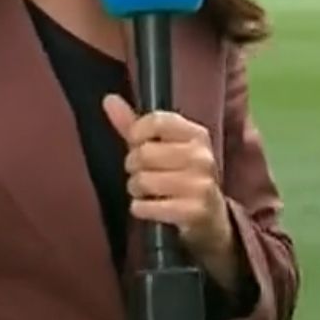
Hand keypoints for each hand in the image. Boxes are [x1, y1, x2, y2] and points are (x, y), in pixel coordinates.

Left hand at [103, 93, 238, 287]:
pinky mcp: (193, 211)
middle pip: (144, 153)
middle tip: (144, 174)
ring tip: (149, 193)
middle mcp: (201, 156)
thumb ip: (134, 125)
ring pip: (142, 181)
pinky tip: (152, 208)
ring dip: (137, 191)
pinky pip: (145, 207)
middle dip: (134, 167)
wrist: (211, 220)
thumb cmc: (180, 178)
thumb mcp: (162, 148)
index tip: (137, 144)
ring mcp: (200, 184)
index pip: (156, 121)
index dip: (136, 133)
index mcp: (196, 134)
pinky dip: (141, 209)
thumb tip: (109, 99)